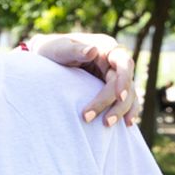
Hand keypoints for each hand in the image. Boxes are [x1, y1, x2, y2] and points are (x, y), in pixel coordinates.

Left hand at [24, 33, 138, 126]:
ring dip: (121, 110)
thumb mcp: (60, 48)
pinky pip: (125, 100)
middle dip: (116, 103)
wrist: (46, 57)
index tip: (119, 97)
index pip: (124, 63)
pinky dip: (126, 111)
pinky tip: (125, 124)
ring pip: (128, 94)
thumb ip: (75, 50)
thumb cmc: (53, 49)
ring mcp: (113, 75)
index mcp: (106, 48)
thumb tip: (92, 50)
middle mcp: (114, 61)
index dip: (124, 80)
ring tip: (107, 125)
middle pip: (126, 83)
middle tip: (104, 121)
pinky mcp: (111, 87)